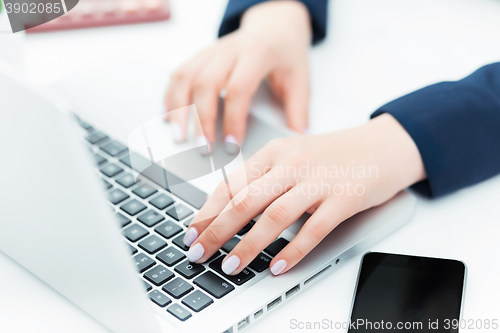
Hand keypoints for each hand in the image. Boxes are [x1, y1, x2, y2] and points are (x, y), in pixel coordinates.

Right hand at [164, 1, 311, 148]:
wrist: (275, 25)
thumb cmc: (286, 52)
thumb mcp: (300, 77)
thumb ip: (298, 108)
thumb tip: (297, 137)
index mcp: (257, 54)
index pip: (238, 88)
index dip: (233, 119)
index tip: (231, 144)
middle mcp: (230, 50)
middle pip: (206, 83)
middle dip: (201, 119)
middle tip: (203, 148)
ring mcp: (212, 51)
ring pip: (186, 77)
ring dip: (178, 109)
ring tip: (178, 136)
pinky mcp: (201, 55)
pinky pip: (179, 73)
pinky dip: (171, 96)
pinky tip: (169, 116)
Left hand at [182, 114, 425, 274]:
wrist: (381, 145)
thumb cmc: (332, 155)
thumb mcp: (292, 157)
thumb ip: (264, 179)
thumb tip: (230, 211)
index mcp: (275, 152)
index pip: (233, 183)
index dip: (208, 210)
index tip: (192, 232)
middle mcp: (292, 164)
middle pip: (246, 200)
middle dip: (217, 230)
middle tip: (199, 252)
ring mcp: (318, 181)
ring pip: (275, 216)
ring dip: (249, 244)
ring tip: (231, 265)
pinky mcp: (343, 199)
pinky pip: (314, 229)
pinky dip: (293, 250)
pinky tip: (277, 266)